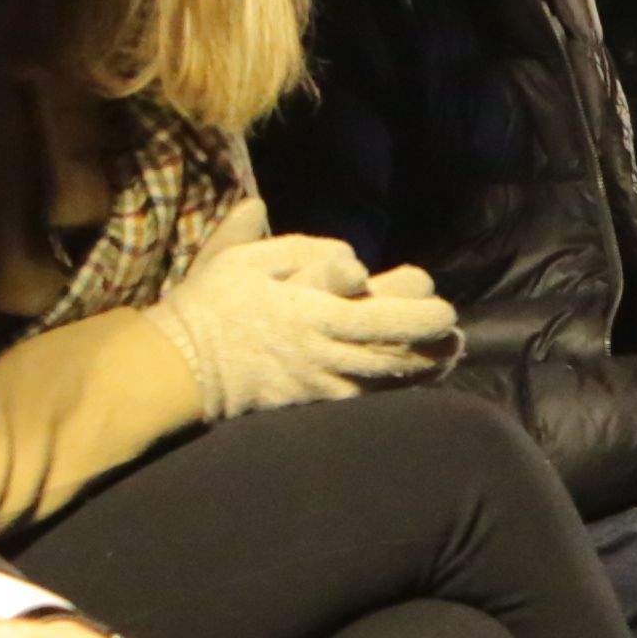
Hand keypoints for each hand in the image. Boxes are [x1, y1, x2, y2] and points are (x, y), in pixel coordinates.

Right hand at [156, 216, 462, 416]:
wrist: (182, 368)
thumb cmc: (209, 306)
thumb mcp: (235, 258)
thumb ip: (280, 242)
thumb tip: (313, 235)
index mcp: (309, 312)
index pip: (376, 311)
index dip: (412, 303)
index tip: (432, 290)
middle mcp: (323, 351)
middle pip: (392, 349)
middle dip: (430, 339)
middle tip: (455, 328)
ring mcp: (320, 382)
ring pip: (384, 378)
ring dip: (423, 367)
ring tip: (451, 353)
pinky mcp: (313, 402)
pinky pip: (364, 399)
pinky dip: (395, 389)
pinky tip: (414, 381)